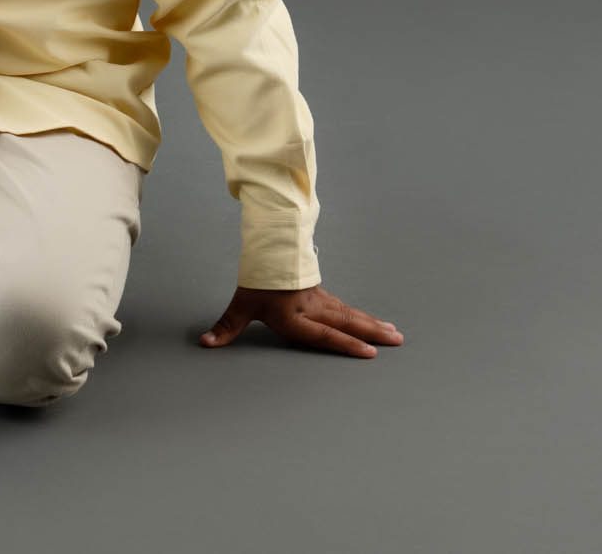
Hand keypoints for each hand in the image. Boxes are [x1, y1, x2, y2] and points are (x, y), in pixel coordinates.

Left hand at [198, 283, 403, 356]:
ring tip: (394, 332)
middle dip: (371, 333)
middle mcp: (312, 308)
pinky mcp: (321, 294)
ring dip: (373, 323)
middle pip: (346, 321)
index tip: (369, 353)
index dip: (345, 343)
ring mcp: (319, 300)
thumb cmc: (256, 281)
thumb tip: (205, 343)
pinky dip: (362, 315)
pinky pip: (346, 307)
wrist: (267, 248)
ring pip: (350, 313)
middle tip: (396, 340)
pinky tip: (374, 321)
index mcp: (295, 315)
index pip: (324, 333)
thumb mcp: (241, 305)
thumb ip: (226, 327)